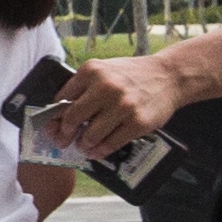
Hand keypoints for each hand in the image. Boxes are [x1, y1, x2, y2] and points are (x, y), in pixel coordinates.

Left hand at [44, 49, 186, 156]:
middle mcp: (105, 86)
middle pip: (72, 118)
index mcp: (92, 70)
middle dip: (65, 134)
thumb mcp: (105, 71)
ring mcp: (122, 105)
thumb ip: (85, 88)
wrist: (169, 75)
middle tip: (64, 141)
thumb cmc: (133, 75)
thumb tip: (61, 116)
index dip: (54, 118)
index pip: (62, 99)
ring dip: (84, 145)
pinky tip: (97, 151)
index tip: (52, 128)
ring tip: (84, 145)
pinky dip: (100, 151)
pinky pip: (110, 144)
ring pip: (90, 135)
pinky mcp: (137, 122)